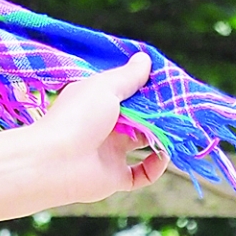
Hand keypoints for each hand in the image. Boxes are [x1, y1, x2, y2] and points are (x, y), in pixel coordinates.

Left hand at [23, 52, 167, 205]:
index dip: (147, 89)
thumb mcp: (105, 88)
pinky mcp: (114, 177)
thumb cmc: (77, 117)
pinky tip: (162, 155)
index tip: (169, 85)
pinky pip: (142, 174)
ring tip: (177, 131)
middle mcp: (104, 126)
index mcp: (98, 102)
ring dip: (161, 138)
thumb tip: (145, 58)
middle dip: (158, 114)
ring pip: (143, 144)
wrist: (55, 162)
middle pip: (139, 118)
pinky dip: (156, 167)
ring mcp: (109, 152)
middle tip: (180, 109)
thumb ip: (128, 76)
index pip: (127, 93)